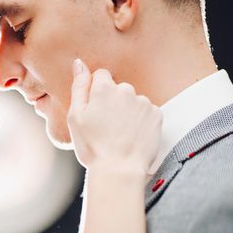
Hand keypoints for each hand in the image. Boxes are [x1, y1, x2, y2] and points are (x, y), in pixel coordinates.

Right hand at [67, 59, 162, 174]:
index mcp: (103, 88)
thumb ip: (78, 86)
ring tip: (119, 133)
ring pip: (132, 100)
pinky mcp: (156, 115)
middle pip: (118, 88)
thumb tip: (79, 63)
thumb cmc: (92, 146)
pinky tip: (132, 135)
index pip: (101, 74)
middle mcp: (126, 90)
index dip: (96, 91)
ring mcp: (143, 102)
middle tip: (105, 125)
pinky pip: (146, 111)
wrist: (119, 170)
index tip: (94, 108)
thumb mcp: (75, 116)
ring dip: (127, 111)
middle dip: (112, 101)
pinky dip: (140, 121)